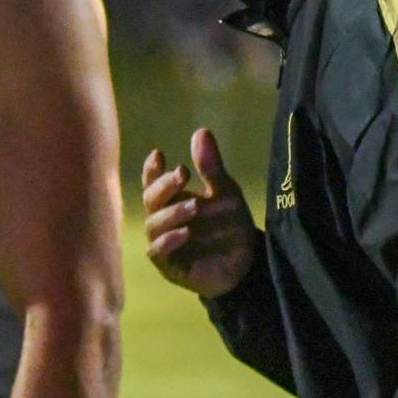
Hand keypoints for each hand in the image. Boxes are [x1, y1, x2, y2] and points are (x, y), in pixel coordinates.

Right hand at [142, 128, 256, 298]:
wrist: (246, 264)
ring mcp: (164, 243)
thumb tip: (200, 131)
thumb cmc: (229, 225)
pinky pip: (158, 252)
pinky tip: (185, 233)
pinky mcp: (170, 267)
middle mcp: (163, 220)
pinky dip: (169, 241)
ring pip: (153, 225)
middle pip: (150, 200)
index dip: (152, 169)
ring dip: (171, 213)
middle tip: (182, 175)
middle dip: (163, 186)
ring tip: (194, 206)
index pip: (152, 181)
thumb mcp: (225, 192)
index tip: (160, 154)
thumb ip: (211, 167)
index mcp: (171, 200)